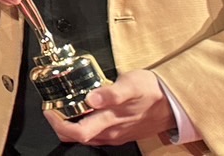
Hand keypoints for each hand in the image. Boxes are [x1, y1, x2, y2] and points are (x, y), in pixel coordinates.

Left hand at [45, 70, 173, 146]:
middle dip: (59, 126)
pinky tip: (83, 113)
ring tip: (63, 109)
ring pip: (86, 137)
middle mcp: (111, 132)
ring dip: (71, 126)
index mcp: (110, 121)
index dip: (58, 124)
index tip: (49, 110)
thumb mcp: (131, 84)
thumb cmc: (152, 91)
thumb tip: (91, 98)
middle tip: (52, 110)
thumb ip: (111, 93)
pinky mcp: (121, 133)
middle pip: (77, 137)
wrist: (174, 103)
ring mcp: (116, 135)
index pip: (77, 132)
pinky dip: (84, 126)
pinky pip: (97, 135)